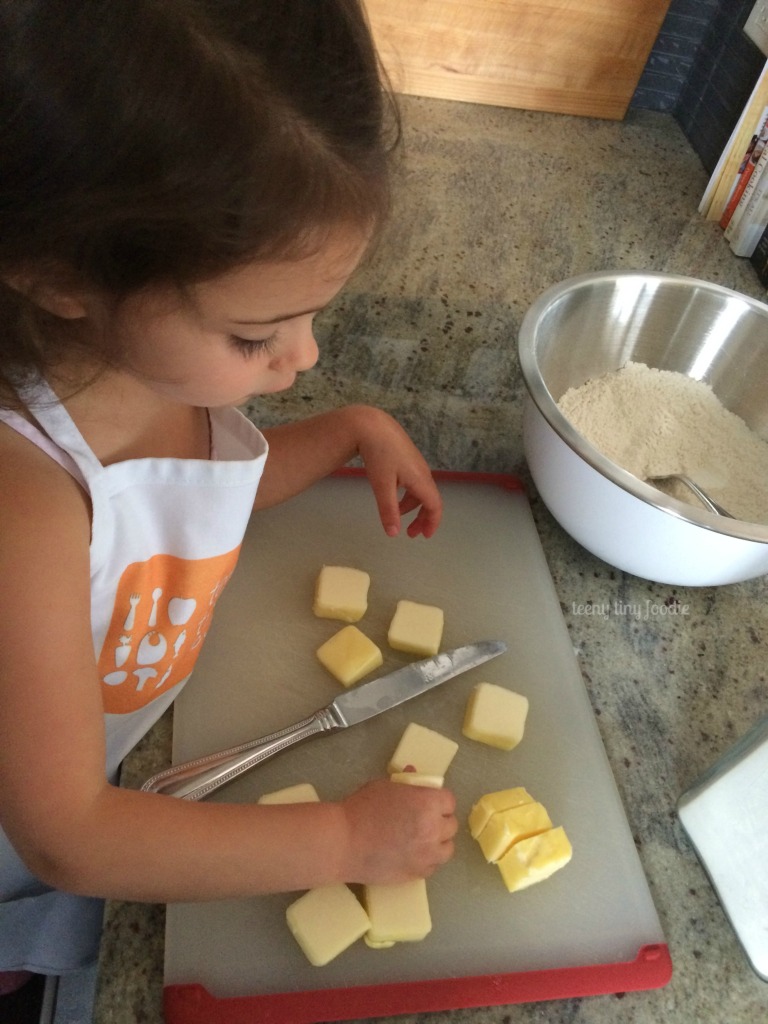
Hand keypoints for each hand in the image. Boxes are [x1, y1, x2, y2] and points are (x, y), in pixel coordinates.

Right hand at [339, 777, 456, 883]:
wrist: (343, 843)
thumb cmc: (361, 809)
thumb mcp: (384, 786)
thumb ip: (405, 783)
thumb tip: (414, 774)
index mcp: (427, 803)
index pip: (449, 801)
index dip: (440, 801)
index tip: (430, 802)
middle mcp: (433, 829)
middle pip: (451, 825)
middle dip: (440, 820)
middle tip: (424, 820)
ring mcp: (427, 855)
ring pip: (447, 849)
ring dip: (438, 842)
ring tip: (422, 840)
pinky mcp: (417, 874)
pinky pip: (433, 866)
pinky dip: (427, 860)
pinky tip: (413, 854)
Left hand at [353, 407, 442, 537]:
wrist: (372, 426)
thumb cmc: (379, 455)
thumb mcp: (382, 486)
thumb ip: (389, 510)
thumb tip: (393, 534)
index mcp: (421, 480)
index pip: (435, 506)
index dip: (432, 523)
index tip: (424, 537)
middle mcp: (423, 473)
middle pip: (430, 500)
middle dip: (422, 519)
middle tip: (411, 534)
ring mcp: (416, 465)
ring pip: (420, 492)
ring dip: (412, 508)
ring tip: (397, 517)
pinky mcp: (408, 459)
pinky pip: (414, 483)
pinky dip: (407, 495)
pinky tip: (393, 497)